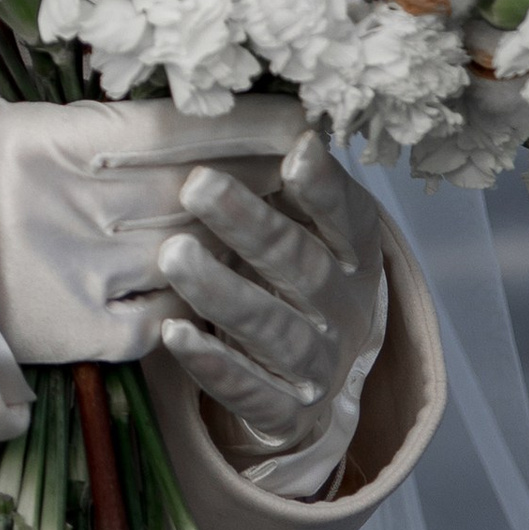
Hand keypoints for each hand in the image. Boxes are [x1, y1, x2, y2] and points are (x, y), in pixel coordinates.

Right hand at [0, 90, 306, 367]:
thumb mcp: (31, 123)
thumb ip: (107, 123)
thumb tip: (194, 108)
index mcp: (68, 144)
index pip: (179, 130)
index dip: (247, 128)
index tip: (302, 121)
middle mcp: (83, 204)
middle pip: (197, 190)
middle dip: (263, 182)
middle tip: (318, 173)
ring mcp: (84, 271)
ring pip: (190, 257)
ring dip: (244, 245)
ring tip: (296, 234)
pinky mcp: (80, 328)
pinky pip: (160, 323)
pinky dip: (197, 311)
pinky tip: (232, 299)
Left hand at [155, 131, 384, 458]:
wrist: (314, 386)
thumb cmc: (292, 282)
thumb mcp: (303, 233)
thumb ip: (280, 185)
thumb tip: (258, 113)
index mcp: (356, 260)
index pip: (348, 221)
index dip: (325, 189)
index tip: (294, 151)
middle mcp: (346, 314)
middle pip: (304, 269)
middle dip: (253, 227)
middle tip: (199, 185)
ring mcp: (320, 368)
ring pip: (276, 331)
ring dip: (224, 293)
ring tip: (174, 256)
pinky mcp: (288, 416)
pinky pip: (251, 393)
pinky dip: (214, 365)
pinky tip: (172, 333)